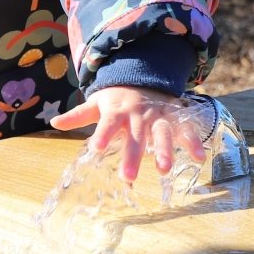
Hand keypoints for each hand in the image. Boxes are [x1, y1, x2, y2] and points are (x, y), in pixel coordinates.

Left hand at [50, 86, 207, 182]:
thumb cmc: (117, 98)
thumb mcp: (98, 103)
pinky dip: (193, 143)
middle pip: (136, 136)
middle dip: (133, 155)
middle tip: (128, 176)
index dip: (103, 134)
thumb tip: (54, 122)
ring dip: (164, 151)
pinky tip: (199, 159)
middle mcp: (138, 115)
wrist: (145, 77)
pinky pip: (185, 131)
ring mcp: (158, 117)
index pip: (108, 122)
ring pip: (162, 134)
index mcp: (117, 111)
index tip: (96, 148)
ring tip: (164, 170)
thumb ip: (78, 115)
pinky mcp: (174, 119)